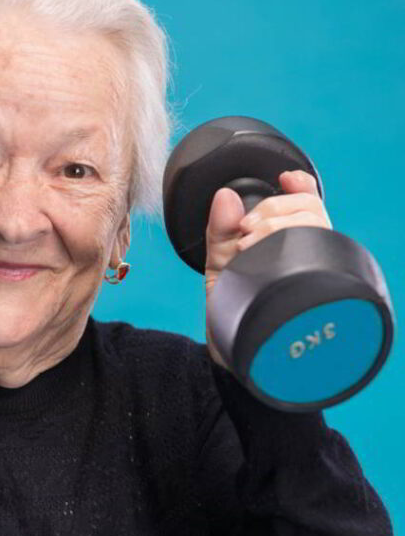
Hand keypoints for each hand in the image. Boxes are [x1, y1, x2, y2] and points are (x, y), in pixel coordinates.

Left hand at [204, 169, 332, 369]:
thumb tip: (223, 196)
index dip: (302, 186)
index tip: (284, 180)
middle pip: (312, 212)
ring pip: (318, 230)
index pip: (310, 204)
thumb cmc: (232, 310)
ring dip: (279, 226)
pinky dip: (291, 252)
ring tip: (246, 247)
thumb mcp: (219, 264)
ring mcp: (311, 275)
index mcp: (288, 244)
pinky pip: (318, 264)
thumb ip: (219, 230)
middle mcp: (305, 257)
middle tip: (245, 230)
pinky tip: (265, 261)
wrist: (231, 355)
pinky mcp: (310, 297)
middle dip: (275, 210)